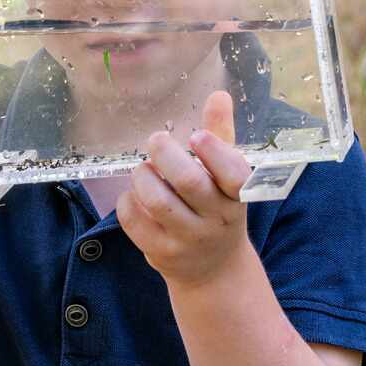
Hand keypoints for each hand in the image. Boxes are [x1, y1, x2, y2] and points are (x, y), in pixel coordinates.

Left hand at [116, 91, 252, 289]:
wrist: (215, 271)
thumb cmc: (217, 208)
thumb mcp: (226, 177)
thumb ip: (221, 135)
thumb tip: (219, 95)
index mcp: (237, 196)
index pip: (234, 174)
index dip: (215, 152)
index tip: (196, 136)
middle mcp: (216, 220)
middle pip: (188, 181)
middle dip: (166, 154)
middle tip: (156, 140)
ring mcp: (189, 240)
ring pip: (158, 201)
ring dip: (143, 176)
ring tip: (143, 169)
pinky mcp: (162, 254)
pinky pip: (135, 222)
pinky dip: (127, 201)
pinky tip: (133, 194)